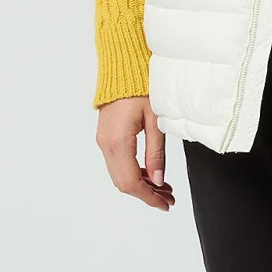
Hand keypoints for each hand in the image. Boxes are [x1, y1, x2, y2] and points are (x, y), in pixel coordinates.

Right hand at [96, 95, 174, 210]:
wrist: (122, 67)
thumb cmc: (140, 87)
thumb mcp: (155, 121)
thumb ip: (156, 153)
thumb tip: (158, 180)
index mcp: (118, 141)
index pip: (132, 181)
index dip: (149, 197)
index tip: (165, 205)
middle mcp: (106, 144)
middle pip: (123, 183)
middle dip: (146, 194)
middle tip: (168, 199)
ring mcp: (103, 141)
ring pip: (119, 175)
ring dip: (140, 185)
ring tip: (164, 188)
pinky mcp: (105, 137)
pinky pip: (117, 163)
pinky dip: (133, 173)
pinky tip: (150, 174)